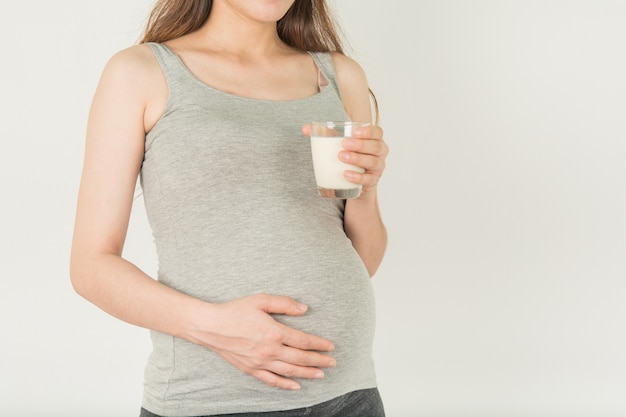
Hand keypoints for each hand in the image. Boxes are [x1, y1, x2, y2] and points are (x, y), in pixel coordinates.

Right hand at [186, 294, 335, 389]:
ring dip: (307, 373)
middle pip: (300, 358)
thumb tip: (304, 309)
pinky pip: (272, 380)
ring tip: (321, 374)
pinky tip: (296, 386)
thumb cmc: (235, 310)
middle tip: (332, 362)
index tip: (330, 346)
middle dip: (319, 360)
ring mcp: (260, 362)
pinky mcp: (251, 369)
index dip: (319, 344)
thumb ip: (284, 304)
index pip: (303, 341)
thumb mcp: (261, 300)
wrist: (210, 326)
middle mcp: (269, 350)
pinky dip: (285, 385)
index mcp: (274, 332)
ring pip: (289, 372)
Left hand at [302, 124, 388, 197]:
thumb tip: (305, 128)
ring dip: (357, 159)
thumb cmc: (350, 156)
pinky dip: (357, 177)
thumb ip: (326, 134)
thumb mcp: (340, 144)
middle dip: (360, 144)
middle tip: (344, 144)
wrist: (357, 181)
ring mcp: (377, 168)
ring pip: (372, 162)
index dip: (368, 131)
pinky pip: (368, 179)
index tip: (354, 131)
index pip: (377, 132)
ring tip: (341, 157)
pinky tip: (346, 174)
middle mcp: (379, 153)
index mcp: (374, 140)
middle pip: (376, 146)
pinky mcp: (372, 181)